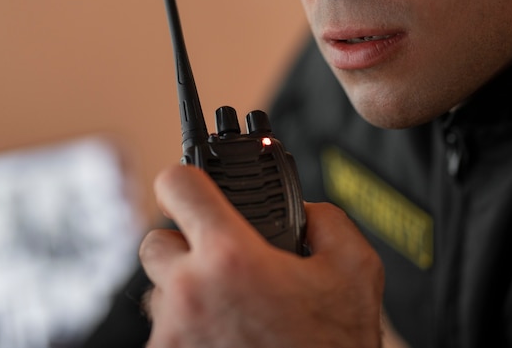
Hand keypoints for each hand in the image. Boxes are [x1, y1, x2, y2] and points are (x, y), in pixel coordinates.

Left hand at [139, 164, 384, 347]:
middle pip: (156, 242)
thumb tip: (306, 211)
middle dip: (184, 247)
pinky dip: (186, 332)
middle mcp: (189, 294)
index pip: (179, 185)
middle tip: (218, 263)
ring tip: (229, 312)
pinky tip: (225, 340)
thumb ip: (327, 221)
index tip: (189, 187)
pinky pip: (163, 333)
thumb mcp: (355, 271)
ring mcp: (170, 335)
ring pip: (158, 293)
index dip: (185, 179)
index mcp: (230, 258)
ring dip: (185, 294)